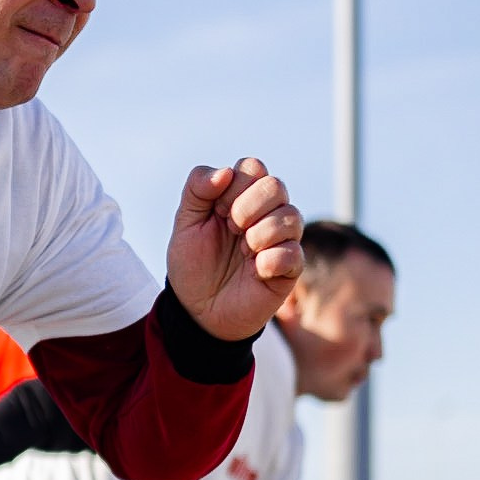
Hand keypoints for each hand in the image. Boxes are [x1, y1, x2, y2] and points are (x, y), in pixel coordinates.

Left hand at [166, 157, 301, 341]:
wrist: (197, 311)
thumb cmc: (194, 265)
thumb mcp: (185, 224)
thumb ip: (197, 189)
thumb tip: (225, 171)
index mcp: (241, 198)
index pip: (254, 168)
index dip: (235, 186)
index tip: (216, 212)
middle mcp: (266, 214)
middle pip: (276, 185)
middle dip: (248, 206)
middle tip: (231, 229)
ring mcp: (281, 240)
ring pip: (291, 215)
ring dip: (260, 233)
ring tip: (243, 252)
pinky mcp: (289, 269)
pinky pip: (294, 253)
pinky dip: (272, 260)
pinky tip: (255, 270)